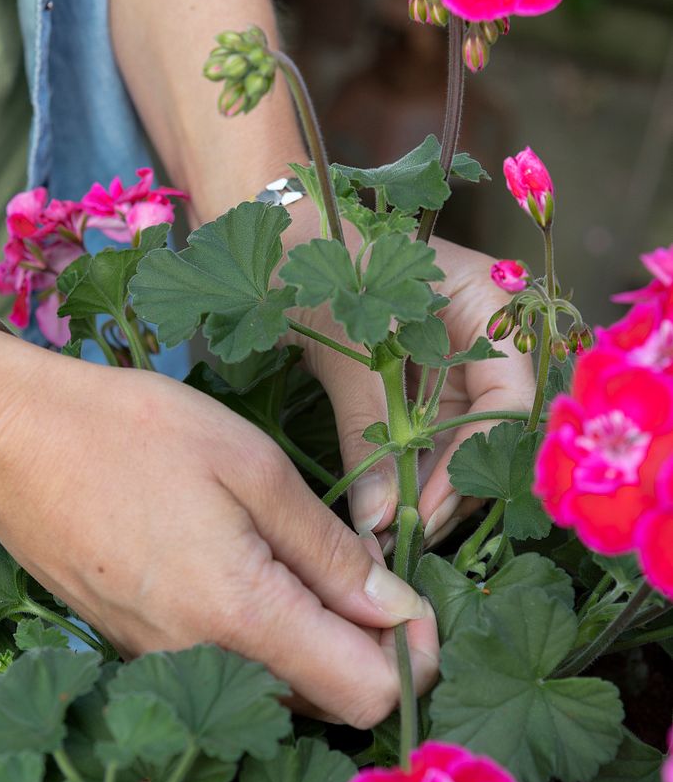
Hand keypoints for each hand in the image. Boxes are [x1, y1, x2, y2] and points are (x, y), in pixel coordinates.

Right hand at [0, 312, 437, 727]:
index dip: (412, 660)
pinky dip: (262, 637)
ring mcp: (161, 669)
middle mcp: (201, 667)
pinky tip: (250, 568)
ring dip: (315, 642)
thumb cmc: (133, 434)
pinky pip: (227, 670)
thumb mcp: (253, 468)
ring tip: (306, 560)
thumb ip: (331, 551)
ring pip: (276, 688)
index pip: (366, 694)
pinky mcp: (138, 655)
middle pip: (325, 700)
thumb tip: (396, 610)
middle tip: (364, 570)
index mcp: (241, 617)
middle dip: (368, 649)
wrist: (12, 441)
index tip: (417, 607)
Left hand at [285, 217, 535, 543]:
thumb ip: (368, 435)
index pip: (510, 401)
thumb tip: (380, 520)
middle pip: (490, 433)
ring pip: (458, 446)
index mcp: (487, 307)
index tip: (429, 507)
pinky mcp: (417, 391)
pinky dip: (406, 477)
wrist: (272, 247)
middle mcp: (482, 342)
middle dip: (453, 488)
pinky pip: (425, 444)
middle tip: (409, 534)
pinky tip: (383, 510)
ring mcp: (451, 368)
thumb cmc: (317, 266)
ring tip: (389, 532)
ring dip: (428, 491)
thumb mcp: (347, 348)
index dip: (476, 460)